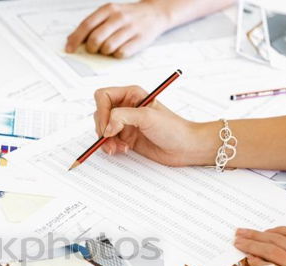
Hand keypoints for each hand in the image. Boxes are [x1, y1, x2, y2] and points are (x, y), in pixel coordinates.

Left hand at [65, 1, 170, 57]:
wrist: (155, 13)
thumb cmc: (127, 16)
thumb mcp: (108, 14)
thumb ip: (91, 25)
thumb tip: (72, 40)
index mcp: (108, 9)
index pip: (87, 25)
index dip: (76, 39)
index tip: (70, 49)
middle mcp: (119, 17)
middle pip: (95, 39)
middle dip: (91, 48)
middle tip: (94, 49)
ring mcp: (130, 28)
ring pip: (107, 48)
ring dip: (105, 52)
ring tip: (109, 47)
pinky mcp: (139, 39)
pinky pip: (121, 54)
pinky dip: (117, 54)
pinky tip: (120, 48)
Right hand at [93, 85, 218, 165]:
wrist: (185, 147)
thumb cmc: (173, 128)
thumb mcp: (147, 117)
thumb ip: (122, 117)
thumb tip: (106, 127)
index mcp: (131, 95)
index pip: (103, 96)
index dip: (102, 111)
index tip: (108, 126)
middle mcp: (126, 107)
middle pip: (100, 114)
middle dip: (103, 129)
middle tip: (110, 140)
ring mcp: (125, 123)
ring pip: (102, 130)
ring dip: (106, 141)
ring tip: (118, 148)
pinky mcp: (126, 138)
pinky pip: (108, 141)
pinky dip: (111, 147)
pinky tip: (123, 150)